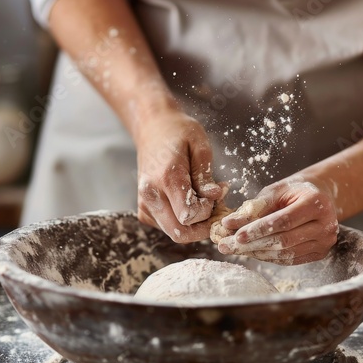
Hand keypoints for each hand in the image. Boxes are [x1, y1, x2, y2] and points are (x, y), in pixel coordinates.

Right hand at [136, 109, 222, 241]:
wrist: (151, 128)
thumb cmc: (178, 132)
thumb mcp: (199, 144)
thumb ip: (205, 174)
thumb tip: (215, 196)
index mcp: (166, 178)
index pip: (189, 215)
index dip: (208, 212)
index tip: (217, 196)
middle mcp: (151, 196)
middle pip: (180, 233)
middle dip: (203, 227)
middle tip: (215, 207)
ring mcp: (145, 205)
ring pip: (174, 233)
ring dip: (194, 226)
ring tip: (203, 202)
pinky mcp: (144, 210)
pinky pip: (167, 227)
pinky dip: (182, 222)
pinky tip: (190, 203)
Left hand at [217, 176, 338, 264]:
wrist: (319, 196)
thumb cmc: (293, 192)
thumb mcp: (274, 192)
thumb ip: (253, 207)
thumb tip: (228, 223)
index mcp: (315, 202)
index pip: (283, 221)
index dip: (258, 230)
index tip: (236, 235)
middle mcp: (325, 224)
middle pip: (284, 240)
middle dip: (252, 245)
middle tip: (226, 246)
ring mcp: (325, 241)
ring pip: (286, 254)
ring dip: (257, 253)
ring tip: (236, 249)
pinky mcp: (321, 253)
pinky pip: (291, 260)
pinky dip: (269, 258)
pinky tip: (253, 252)